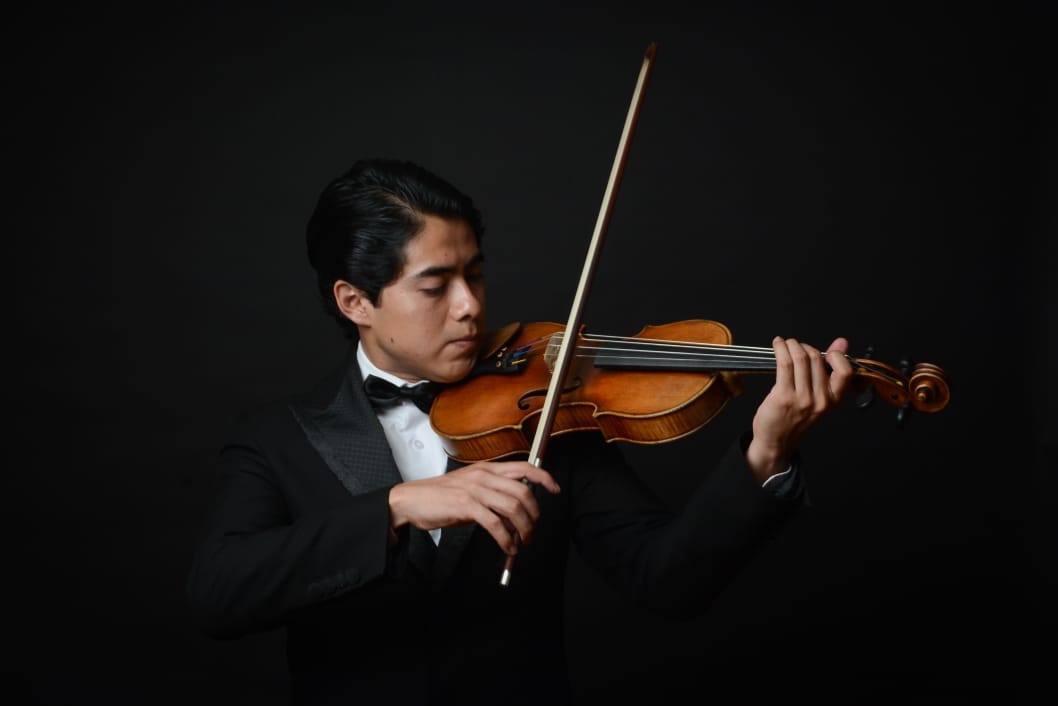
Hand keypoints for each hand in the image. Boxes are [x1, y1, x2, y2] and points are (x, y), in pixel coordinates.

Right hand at [388, 461, 560, 554]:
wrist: (412, 500)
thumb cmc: (441, 497)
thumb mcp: (471, 489)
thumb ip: (493, 496)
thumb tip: (516, 516)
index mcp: (487, 468)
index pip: (524, 467)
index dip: (544, 477)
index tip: (555, 489)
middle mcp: (484, 475)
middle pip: (523, 491)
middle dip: (534, 515)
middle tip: (532, 531)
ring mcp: (475, 489)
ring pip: (513, 508)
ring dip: (523, 530)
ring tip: (521, 543)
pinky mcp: (466, 506)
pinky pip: (495, 524)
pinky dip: (506, 539)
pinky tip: (508, 547)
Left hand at [746, 336, 852, 483]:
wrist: (777, 440)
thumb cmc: (796, 417)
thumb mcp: (819, 395)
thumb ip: (830, 369)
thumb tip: (842, 343)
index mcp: (833, 399)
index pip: (845, 371)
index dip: (836, 355)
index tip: (826, 351)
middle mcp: (820, 400)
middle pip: (816, 359)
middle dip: (804, 346)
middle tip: (795, 346)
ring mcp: (802, 398)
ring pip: (800, 358)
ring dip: (791, 345)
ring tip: (785, 344)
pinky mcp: (783, 396)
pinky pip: (784, 364)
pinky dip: (780, 349)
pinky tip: (777, 345)